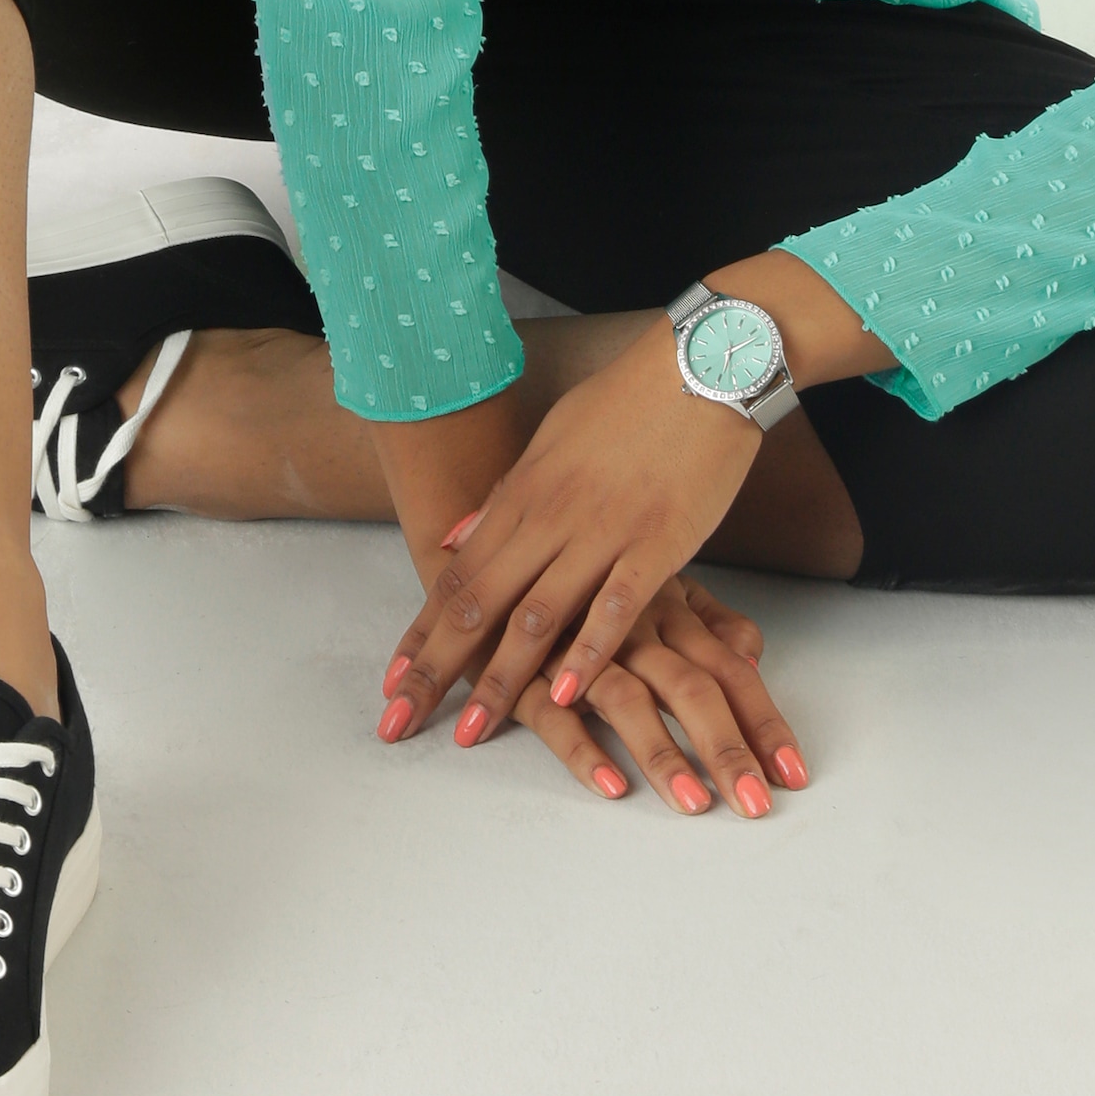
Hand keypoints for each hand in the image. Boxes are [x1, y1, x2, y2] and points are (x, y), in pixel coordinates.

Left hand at [375, 308, 773, 747]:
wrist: (701, 364)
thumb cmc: (628, 399)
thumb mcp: (552, 438)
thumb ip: (505, 496)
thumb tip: (454, 535)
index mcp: (523, 492)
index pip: (457, 575)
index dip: (422, 633)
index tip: (393, 681)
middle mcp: (550, 516)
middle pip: (480, 603)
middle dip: (437, 668)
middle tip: (401, 720)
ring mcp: (603, 532)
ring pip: (538, 616)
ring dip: (500, 679)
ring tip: (471, 730)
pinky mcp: (658, 544)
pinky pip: (616, 607)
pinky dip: (588, 653)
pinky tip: (565, 694)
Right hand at [502, 576, 807, 815]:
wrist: (488, 554)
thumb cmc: (581, 580)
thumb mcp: (650, 586)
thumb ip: (707, 618)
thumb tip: (751, 655)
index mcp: (667, 608)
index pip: (730, 667)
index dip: (763, 719)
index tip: (794, 772)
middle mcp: (630, 628)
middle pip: (691, 688)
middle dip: (729, 748)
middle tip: (757, 804)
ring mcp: (577, 650)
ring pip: (629, 700)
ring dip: (663, 755)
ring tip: (694, 805)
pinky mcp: (524, 674)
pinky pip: (555, 715)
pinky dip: (583, 748)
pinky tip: (611, 785)